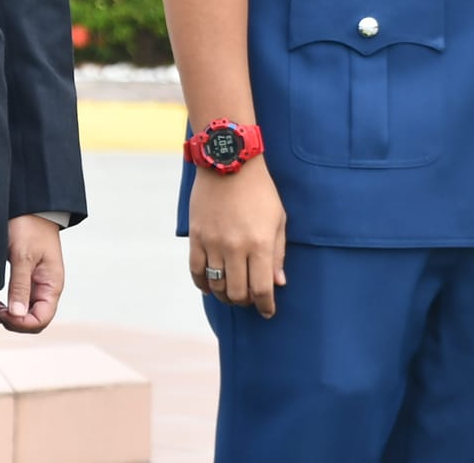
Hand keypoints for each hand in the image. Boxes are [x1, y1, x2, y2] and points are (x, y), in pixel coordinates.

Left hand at [0, 216, 64, 332]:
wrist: (29, 206)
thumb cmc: (29, 226)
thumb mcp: (22, 256)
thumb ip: (20, 285)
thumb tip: (17, 315)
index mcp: (51, 285)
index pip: (41, 319)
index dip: (21, 323)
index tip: (2, 312)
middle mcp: (46, 288)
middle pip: (34, 320)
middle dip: (15, 321)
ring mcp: (37, 284)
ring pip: (26, 311)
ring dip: (11, 314)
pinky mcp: (27, 277)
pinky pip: (21, 299)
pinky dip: (10, 304)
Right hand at [187, 162, 286, 317]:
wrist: (228, 162)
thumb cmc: (259, 191)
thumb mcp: (278, 220)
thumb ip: (278, 254)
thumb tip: (278, 283)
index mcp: (259, 244)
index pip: (262, 289)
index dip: (266, 306)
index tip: (268, 311)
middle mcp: (235, 247)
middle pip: (237, 292)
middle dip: (245, 302)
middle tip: (250, 299)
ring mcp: (213, 242)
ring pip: (216, 285)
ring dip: (225, 295)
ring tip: (231, 293)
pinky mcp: (196, 236)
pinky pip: (196, 270)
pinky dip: (203, 284)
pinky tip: (210, 286)